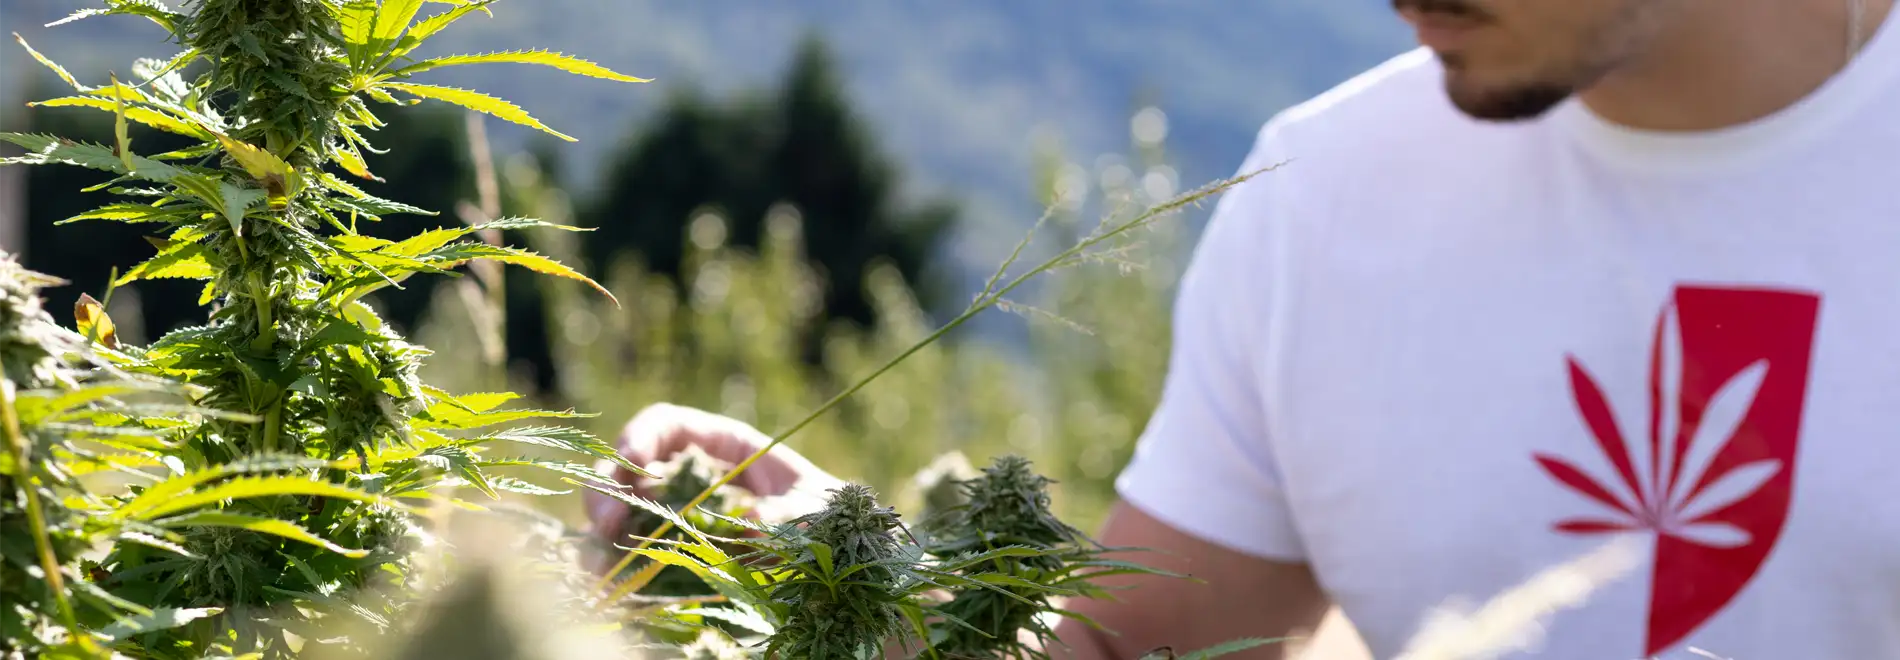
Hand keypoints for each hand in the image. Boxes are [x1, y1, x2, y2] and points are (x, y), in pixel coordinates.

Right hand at [583, 403, 842, 552]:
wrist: (845, 559)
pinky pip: (634, 555)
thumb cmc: (830, 520)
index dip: (640, 436)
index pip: (666, 425)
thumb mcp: (816, 511)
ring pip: (622, 514)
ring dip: (602, 534)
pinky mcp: (675, 555)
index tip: (630, 462)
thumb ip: (788, 514)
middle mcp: (693, 477)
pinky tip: (612, 584)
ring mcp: (679, 516)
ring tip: (598, 562)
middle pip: (628, 469)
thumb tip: (748, 522)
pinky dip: (616, 567)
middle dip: (608, 490)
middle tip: (605, 524)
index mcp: (724, 446)